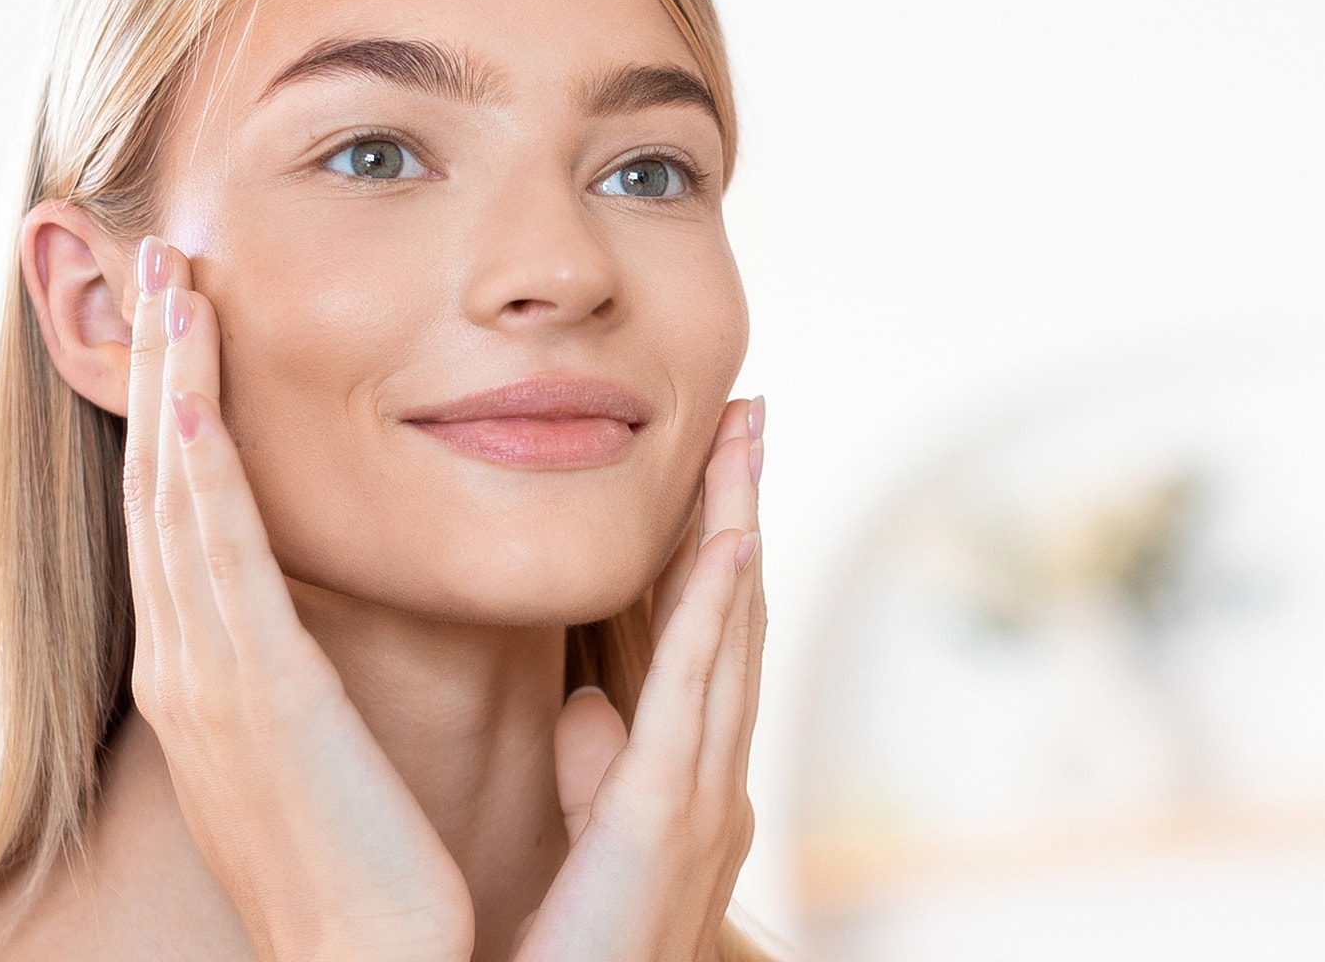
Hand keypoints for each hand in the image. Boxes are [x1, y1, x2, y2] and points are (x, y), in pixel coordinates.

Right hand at [122, 237, 474, 961]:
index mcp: (209, 673)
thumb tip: (319, 632)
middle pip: (157, 484)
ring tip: (170, 282)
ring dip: (169, 383)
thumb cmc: (361, 869)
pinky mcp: (252, 692)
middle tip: (155, 260)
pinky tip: (191, 396)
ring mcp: (206, 675)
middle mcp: (187, 662)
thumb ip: (307, 676)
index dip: (175, 410)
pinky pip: (214, 557)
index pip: (181, 512)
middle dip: (155, 368)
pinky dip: (196, 468)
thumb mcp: (318, 748)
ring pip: (174, 497)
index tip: (186, 322)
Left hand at [512, 398, 765, 960]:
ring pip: (727, 631)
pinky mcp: (665, 815)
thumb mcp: (594, 836)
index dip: (712, 542)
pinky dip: (715, 611)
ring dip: (737, 528)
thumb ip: (597, 767)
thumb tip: (584, 706)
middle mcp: (711, 775)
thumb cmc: (574, 946)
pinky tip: (730, 543)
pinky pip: (695, 693)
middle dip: (742, 510)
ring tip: (744, 441)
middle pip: (732, 614)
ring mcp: (700, 793)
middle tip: (749, 415)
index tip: (716, 460)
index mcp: (686, 775)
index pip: (702, 635)